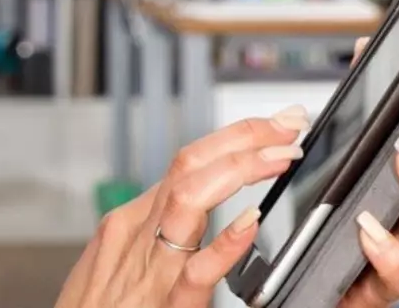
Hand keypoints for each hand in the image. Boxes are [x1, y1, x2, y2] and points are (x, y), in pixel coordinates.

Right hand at [53, 111, 307, 307]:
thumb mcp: (112, 263)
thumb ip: (151, 234)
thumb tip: (190, 205)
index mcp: (129, 223)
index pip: (186, 162)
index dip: (232, 138)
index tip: (272, 127)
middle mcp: (137, 236)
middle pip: (189, 166)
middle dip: (242, 138)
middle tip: (286, 125)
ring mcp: (149, 270)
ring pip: (188, 200)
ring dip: (240, 169)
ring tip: (279, 156)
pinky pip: (195, 273)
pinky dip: (224, 243)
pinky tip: (250, 223)